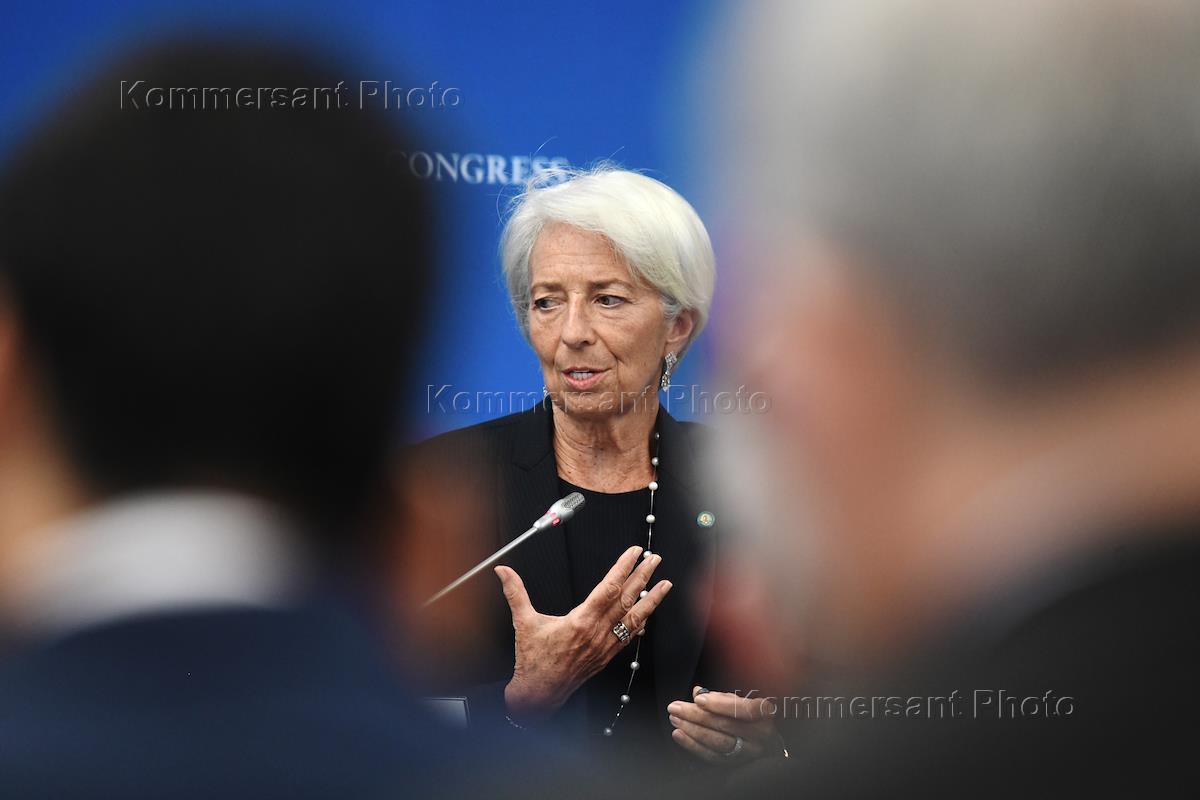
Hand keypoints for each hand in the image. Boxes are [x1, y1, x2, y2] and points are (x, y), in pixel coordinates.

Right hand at [495, 545, 671, 722]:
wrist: (539, 693)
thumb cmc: (533, 660)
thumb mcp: (524, 622)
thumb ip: (515, 593)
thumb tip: (502, 571)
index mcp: (580, 621)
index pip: (608, 587)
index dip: (623, 567)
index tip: (635, 553)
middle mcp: (597, 632)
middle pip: (626, 599)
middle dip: (643, 576)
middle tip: (655, 559)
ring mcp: (605, 645)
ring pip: (634, 618)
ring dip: (651, 600)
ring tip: (665, 584)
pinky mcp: (606, 656)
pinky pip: (628, 636)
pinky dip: (640, 623)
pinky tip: (648, 614)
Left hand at [667, 686, 783, 764]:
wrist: (766, 740)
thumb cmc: (751, 714)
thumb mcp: (742, 700)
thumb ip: (721, 697)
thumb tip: (698, 692)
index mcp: (765, 714)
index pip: (744, 710)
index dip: (720, 704)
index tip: (698, 698)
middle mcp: (761, 735)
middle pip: (726, 726)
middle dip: (696, 716)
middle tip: (675, 708)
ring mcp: (749, 751)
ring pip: (718, 742)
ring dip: (692, 730)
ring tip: (675, 719)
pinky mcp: (737, 763)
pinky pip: (713, 756)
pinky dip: (693, 745)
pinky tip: (680, 735)